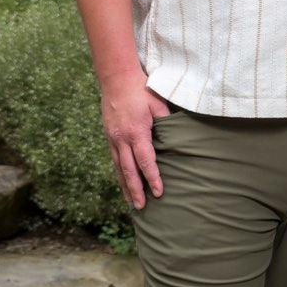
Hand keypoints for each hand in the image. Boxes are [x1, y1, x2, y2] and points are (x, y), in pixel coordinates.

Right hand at [100, 79, 169, 208]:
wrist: (116, 79)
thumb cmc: (141, 89)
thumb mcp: (158, 104)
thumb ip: (167, 122)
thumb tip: (177, 138)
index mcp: (137, 131)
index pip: (146, 161)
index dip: (152, 178)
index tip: (158, 192)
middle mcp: (122, 138)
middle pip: (129, 170)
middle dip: (136, 190)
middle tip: (141, 207)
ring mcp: (113, 138)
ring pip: (119, 168)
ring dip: (125, 186)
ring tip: (131, 202)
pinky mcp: (109, 136)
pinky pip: (114, 159)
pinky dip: (119, 173)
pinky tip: (124, 183)